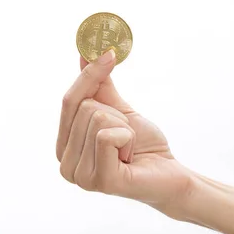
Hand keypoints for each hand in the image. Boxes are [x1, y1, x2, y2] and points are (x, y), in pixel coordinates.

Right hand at [56, 49, 194, 218]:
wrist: (169, 174)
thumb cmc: (143, 145)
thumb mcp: (119, 110)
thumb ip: (98, 84)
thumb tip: (85, 51)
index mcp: (64, 147)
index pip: (68, 101)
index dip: (89, 75)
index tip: (110, 54)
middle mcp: (65, 165)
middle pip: (86, 107)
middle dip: (117, 115)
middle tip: (127, 136)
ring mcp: (80, 177)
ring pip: (98, 119)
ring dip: (125, 129)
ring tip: (129, 149)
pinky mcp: (100, 182)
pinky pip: (108, 136)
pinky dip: (127, 139)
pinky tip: (131, 158)